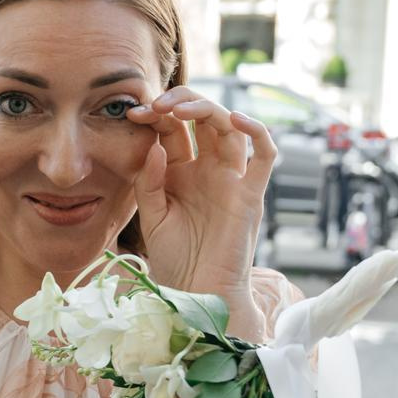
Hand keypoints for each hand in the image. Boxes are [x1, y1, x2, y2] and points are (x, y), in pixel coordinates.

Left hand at [129, 89, 275, 299]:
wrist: (197, 294)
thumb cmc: (174, 261)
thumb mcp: (151, 217)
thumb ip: (149, 182)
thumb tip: (154, 146)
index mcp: (181, 172)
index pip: (172, 129)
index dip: (155, 116)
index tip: (132, 114)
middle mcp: (208, 169)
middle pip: (202, 119)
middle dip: (179, 103)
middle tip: (155, 105)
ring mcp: (232, 179)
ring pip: (230, 127)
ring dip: (207, 109)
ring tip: (179, 109)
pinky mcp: (251, 194)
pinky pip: (265, 154)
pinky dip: (257, 131)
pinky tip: (235, 119)